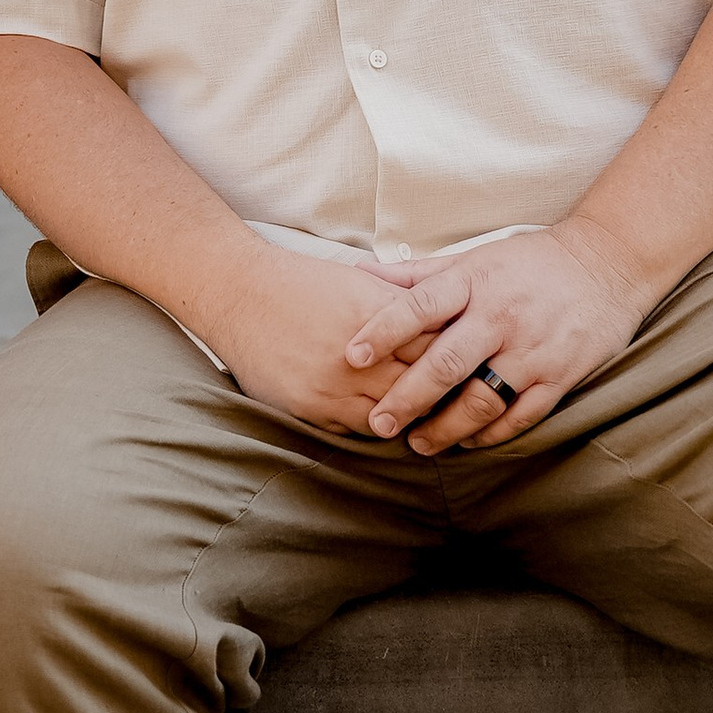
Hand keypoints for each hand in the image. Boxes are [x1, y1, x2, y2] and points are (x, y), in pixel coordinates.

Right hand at [210, 245, 441, 435]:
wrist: (240, 293)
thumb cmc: (303, 284)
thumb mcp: (361, 283)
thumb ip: (403, 304)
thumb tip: (446, 322)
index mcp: (378, 317)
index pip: (437, 349)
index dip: (458, 361)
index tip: (472, 369)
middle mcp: (359, 355)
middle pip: (420, 388)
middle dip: (443, 396)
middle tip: (461, 403)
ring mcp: (333, 385)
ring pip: (392, 416)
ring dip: (409, 417)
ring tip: (426, 418)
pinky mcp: (310, 407)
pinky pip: (356, 429)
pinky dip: (374, 425)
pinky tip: (385, 420)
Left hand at [346, 222, 651, 454]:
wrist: (608, 264)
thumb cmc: (528, 263)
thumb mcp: (473, 257)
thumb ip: (416, 273)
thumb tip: (357, 274)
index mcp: (473, 281)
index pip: (419, 306)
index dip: (383, 331)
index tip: (352, 356)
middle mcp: (500, 316)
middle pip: (446, 363)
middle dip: (408, 397)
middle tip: (379, 423)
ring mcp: (532, 350)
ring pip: (481, 399)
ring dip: (446, 428)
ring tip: (419, 444)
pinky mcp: (560, 376)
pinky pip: (521, 415)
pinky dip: (491, 434)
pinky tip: (467, 442)